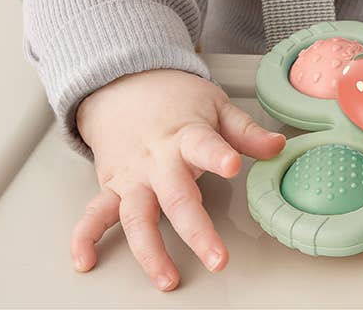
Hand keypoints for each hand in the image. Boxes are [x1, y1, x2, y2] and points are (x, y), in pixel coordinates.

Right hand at [71, 68, 285, 290]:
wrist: (124, 83)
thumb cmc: (174, 97)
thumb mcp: (216, 105)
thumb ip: (245, 132)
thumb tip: (278, 146)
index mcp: (186, 135)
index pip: (204, 144)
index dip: (218, 155)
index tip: (232, 165)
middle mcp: (157, 160)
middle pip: (176, 198)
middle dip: (196, 231)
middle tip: (218, 258)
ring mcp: (132, 176)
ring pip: (136, 217)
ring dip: (150, 251)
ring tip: (167, 279)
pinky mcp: (111, 186)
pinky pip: (94, 214)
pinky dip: (84, 238)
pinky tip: (85, 261)